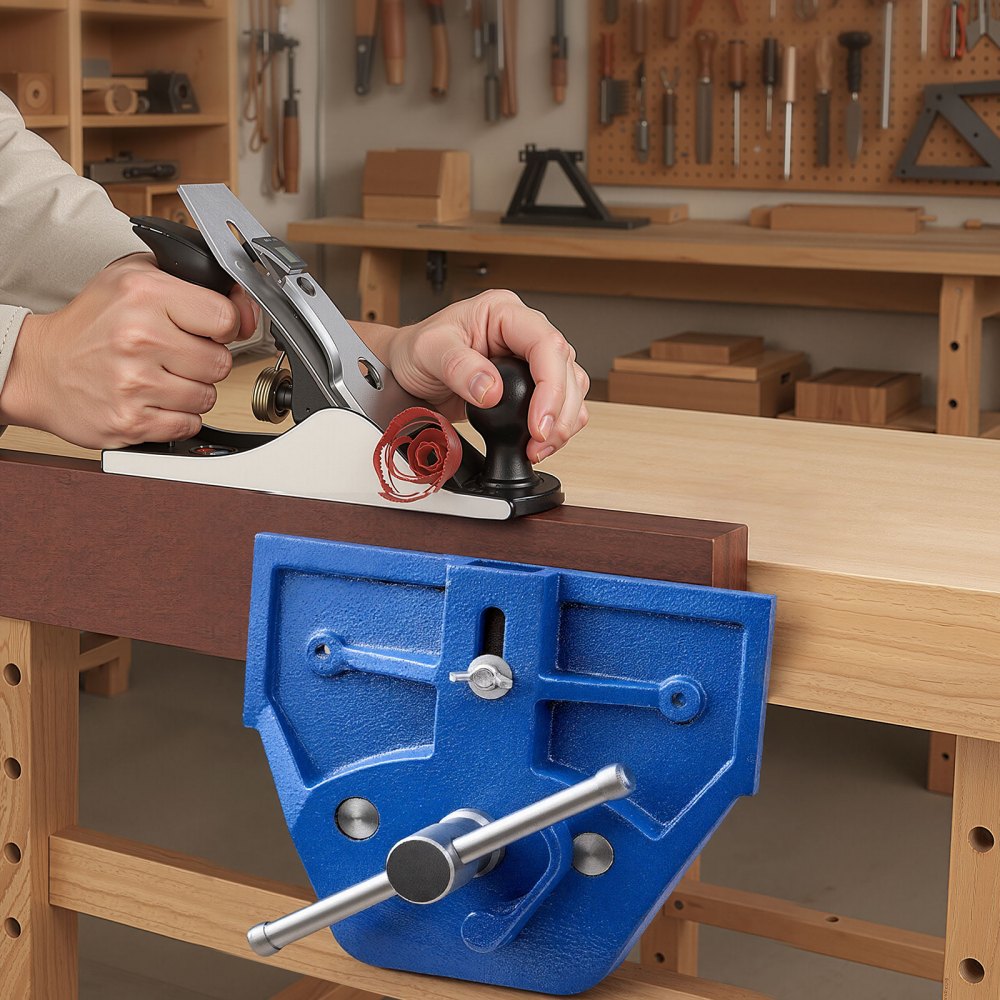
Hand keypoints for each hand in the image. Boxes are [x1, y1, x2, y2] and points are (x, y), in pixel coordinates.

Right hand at [0, 254, 257, 448]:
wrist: (39, 369)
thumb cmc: (90, 325)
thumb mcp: (133, 278)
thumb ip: (192, 281)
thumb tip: (244, 307)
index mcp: (144, 295)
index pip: (224, 318)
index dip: (224, 327)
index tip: (209, 330)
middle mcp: (140, 338)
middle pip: (221, 363)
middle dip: (205, 361)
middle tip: (175, 355)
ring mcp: (135, 384)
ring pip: (208, 397)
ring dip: (192, 391)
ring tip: (160, 377)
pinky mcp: (131, 421)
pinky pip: (188, 424)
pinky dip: (177, 417)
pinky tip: (154, 400)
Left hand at [385, 290, 588, 463]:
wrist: (406, 373)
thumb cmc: (416, 352)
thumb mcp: (429, 351)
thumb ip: (459, 367)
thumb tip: (491, 390)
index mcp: (504, 313)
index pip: (546, 344)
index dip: (551, 385)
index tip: (539, 421)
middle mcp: (523, 332)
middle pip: (566, 368)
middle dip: (560, 411)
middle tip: (540, 442)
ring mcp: (529, 358)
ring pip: (571, 387)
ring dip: (563, 422)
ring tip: (538, 447)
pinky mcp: (530, 384)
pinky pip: (561, 403)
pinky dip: (557, 426)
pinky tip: (538, 442)